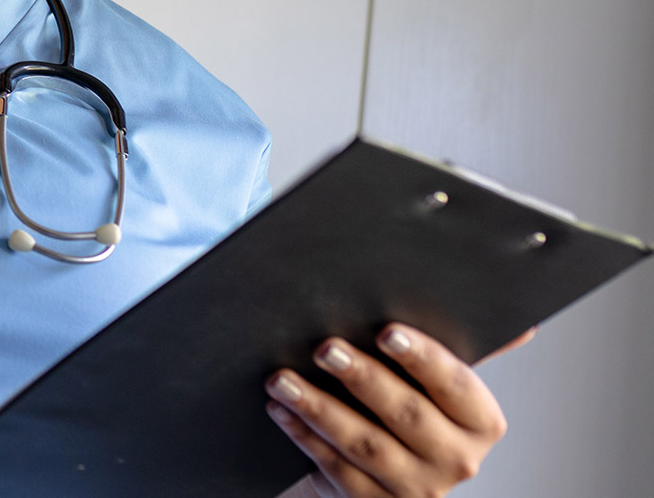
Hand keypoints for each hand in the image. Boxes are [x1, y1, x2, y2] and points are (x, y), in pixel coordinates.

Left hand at [266, 323, 534, 496]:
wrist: (384, 475)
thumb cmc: (411, 407)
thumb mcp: (439, 384)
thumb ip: (470, 350)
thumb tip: (525, 325)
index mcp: (482, 423)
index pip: (455, 385)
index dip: (423, 357)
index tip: (388, 331)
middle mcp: (457, 461)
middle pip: (406, 414)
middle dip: (362, 378)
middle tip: (324, 348)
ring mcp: (415, 489)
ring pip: (364, 444)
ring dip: (319, 408)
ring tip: (282, 379)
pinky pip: (335, 468)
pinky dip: (304, 436)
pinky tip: (280, 410)